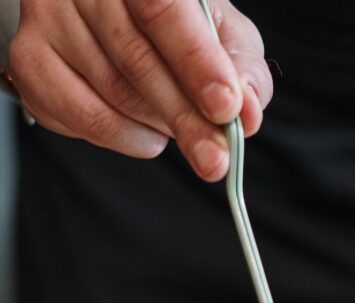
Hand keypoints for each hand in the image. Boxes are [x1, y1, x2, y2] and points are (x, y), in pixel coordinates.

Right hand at [7, 0, 272, 180]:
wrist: (120, 16)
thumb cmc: (182, 28)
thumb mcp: (225, 37)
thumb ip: (243, 71)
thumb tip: (247, 111)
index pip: (164, 10)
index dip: (197, 62)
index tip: (225, 107)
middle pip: (136, 59)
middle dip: (185, 118)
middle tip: (215, 158)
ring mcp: (50, 19)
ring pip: (110, 91)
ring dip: (157, 126)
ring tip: (181, 130)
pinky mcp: (30, 60)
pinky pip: (78, 116)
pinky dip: (122, 136)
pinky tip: (147, 134)